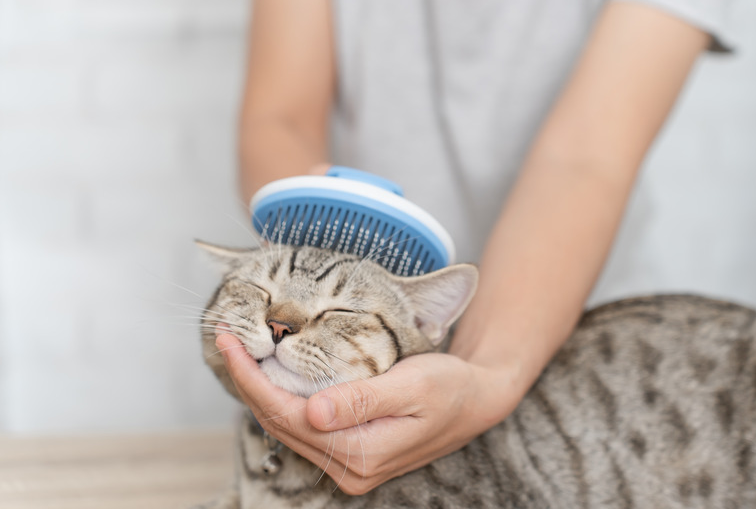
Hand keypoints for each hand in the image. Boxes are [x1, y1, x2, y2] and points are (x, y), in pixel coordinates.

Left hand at [215, 331, 523, 494]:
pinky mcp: (351, 452)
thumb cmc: (450, 387)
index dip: (252, 380)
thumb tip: (310, 414)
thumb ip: (362, 401)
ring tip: (239, 353)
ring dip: (259, 391)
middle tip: (226, 339)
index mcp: (362, 455)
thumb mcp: (412, 387)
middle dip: (247, 382)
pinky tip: (271, 375)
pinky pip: (303, 427)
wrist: (477, 399)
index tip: (230, 344)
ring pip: (287, 427)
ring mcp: (349, 464)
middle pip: (279, 425)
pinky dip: (281, 399)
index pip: (288, 417)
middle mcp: (350, 468)